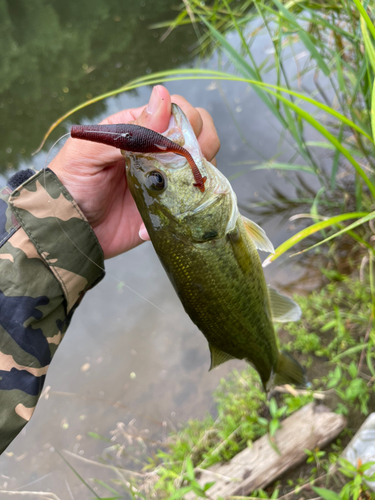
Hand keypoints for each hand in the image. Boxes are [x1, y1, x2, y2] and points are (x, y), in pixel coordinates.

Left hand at [49, 86, 219, 258]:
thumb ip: (129, 129)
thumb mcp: (91, 152)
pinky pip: (191, 203)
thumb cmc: (72, 184)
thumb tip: (163, 96)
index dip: (187, 120)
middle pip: (199, 135)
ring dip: (198, 176)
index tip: (178, 139)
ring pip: (202, 167)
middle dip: (202, 145)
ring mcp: (166, 180)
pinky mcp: (169, 207)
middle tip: (183, 165)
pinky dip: (183, 210)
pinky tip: (149, 222)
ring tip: (174, 191)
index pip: (178, 112)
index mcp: (139, 131)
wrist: (69, 231)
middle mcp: (158, 152)